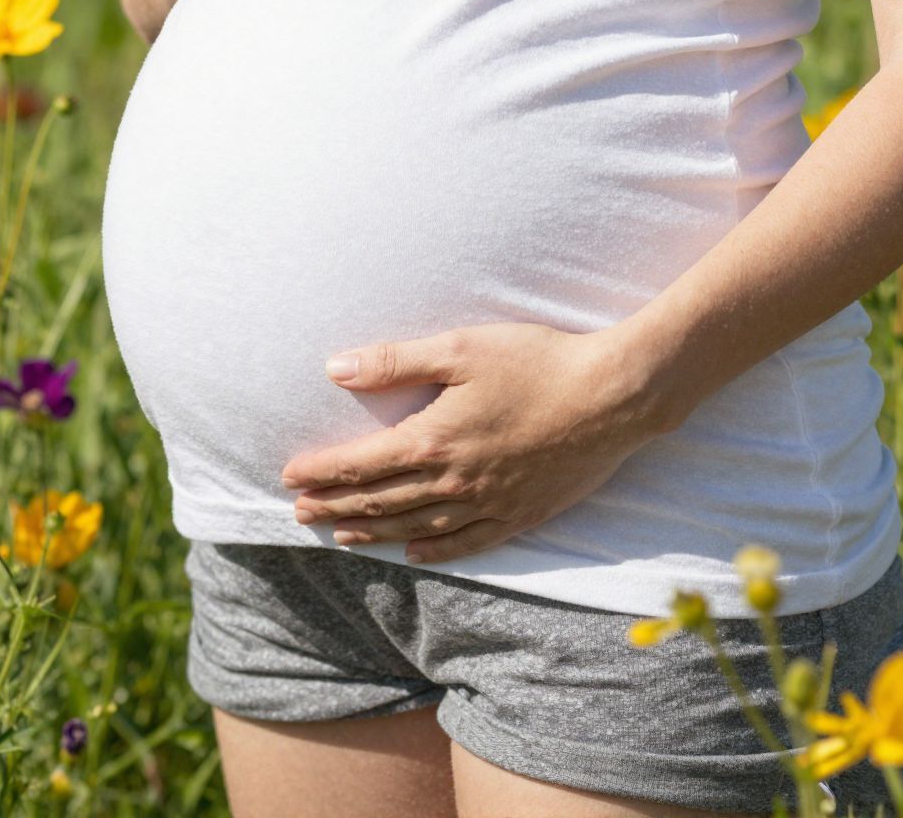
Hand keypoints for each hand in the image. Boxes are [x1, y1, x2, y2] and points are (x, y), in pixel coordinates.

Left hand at [279, 321, 669, 563]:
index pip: (360, 465)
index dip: (321, 472)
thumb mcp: (461, 348)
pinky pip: (466, 544)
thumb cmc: (537, 361)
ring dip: (372, 533)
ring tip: (342, 535)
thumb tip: (334, 370)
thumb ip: (394, 361)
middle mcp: (453, 482)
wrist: (612, 397)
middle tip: (299, 512)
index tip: (289, 476)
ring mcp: (487, 503)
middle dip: (335, 507)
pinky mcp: (520, 513)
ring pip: (415, 529)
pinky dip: (433, 551)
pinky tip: (414, 554)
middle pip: (380, 502)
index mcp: (433, 440)